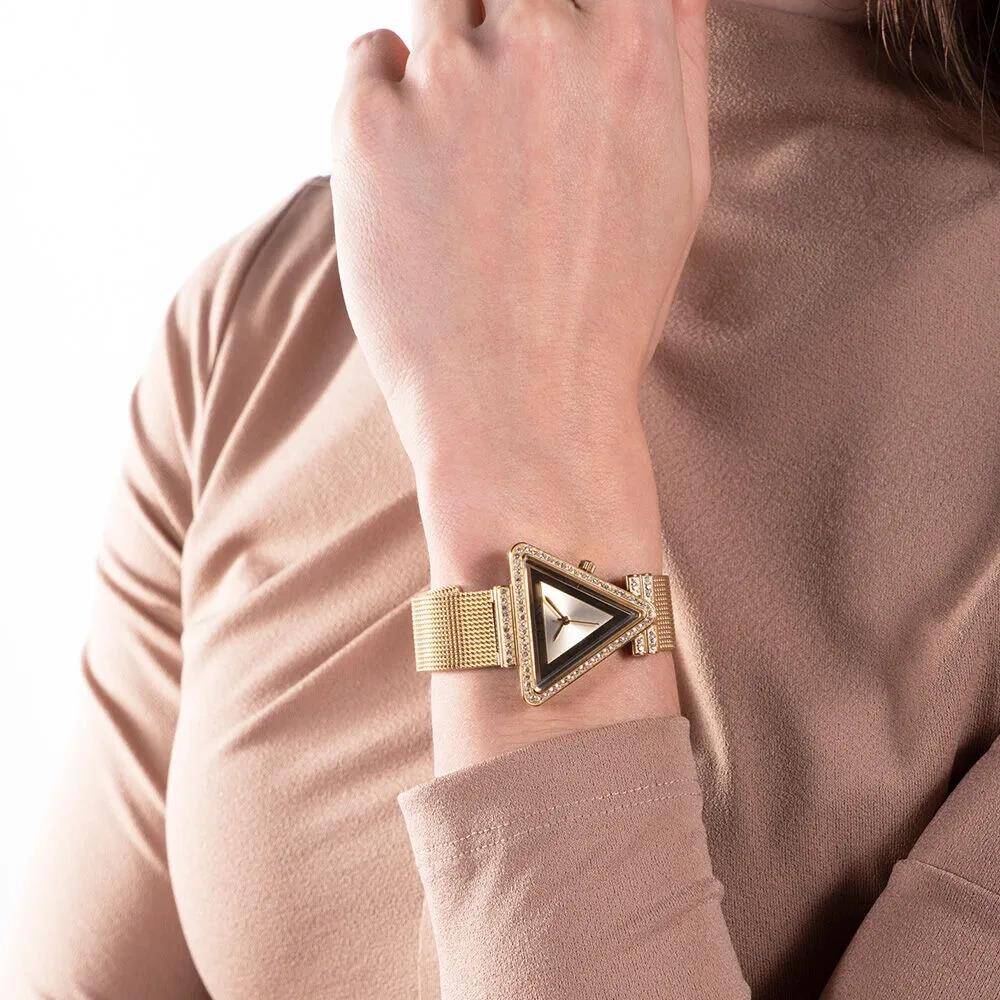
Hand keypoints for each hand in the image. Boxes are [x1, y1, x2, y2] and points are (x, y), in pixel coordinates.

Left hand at [330, 0, 708, 769]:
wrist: (523, 412)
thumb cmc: (607, 305)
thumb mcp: (679, 177)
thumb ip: (670, 52)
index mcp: (631, 44)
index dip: (568, 4)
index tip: (551, 47)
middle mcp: (543, 37)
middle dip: (508, 29)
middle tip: (507, 137)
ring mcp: (451, 78)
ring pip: (439, 7)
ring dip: (449, 71)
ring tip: (469, 176)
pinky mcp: (368, 125)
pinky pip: (370, 59)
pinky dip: (386, 103)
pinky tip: (419, 186)